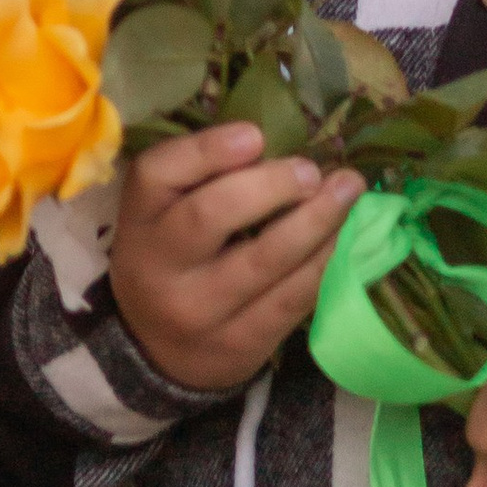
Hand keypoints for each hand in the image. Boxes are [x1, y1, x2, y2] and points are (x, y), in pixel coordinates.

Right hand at [110, 125, 362, 392]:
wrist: (159, 350)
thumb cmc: (173, 256)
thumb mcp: (164, 212)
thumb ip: (202, 174)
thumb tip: (274, 142)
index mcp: (138, 217)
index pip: (157, 173)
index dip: (207, 150)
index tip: (256, 135)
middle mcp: (158, 264)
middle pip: (210, 215)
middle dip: (271, 185)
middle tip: (311, 170)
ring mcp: (198, 309)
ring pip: (263, 260)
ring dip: (316, 220)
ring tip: (348, 190)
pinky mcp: (239, 343)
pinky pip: (290, 299)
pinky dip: (324, 262)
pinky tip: (344, 236)